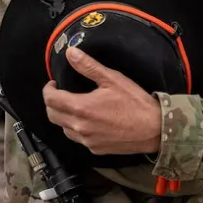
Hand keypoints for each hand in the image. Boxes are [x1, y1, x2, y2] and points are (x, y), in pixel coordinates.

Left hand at [42, 47, 162, 155]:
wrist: (154, 129)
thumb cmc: (135, 103)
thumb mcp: (112, 79)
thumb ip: (88, 66)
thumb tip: (70, 53)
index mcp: (81, 108)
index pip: (50, 100)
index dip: (48, 90)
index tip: (54, 84)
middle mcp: (80, 127)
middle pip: (52, 116)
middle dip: (52, 103)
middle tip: (61, 93)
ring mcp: (87, 141)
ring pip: (63, 128)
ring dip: (63, 116)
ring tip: (74, 106)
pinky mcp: (95, 149)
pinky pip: (78, 139)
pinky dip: (76, 129)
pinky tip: (88, 121)